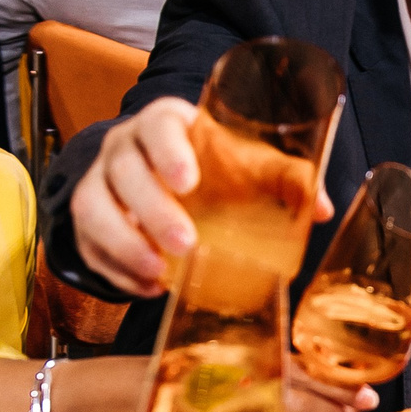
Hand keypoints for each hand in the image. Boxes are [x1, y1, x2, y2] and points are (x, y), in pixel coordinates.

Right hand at [70, 99, 335, 296]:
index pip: (156, 125)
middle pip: (122, 171)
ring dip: (124, 245)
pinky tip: (147, 288)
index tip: (188, 180)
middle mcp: (123, 147)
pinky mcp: (87, 221)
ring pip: (93, 209)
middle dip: (151, 210)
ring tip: (159, 273)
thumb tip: (323, 208)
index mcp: (165, 123)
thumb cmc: (213, 165)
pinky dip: (115, 271)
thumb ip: (285, 178)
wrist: (162, 174)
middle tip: (186, 243)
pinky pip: (88, 245)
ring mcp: (98, 183)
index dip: (167, 150)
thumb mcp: (248, 162)